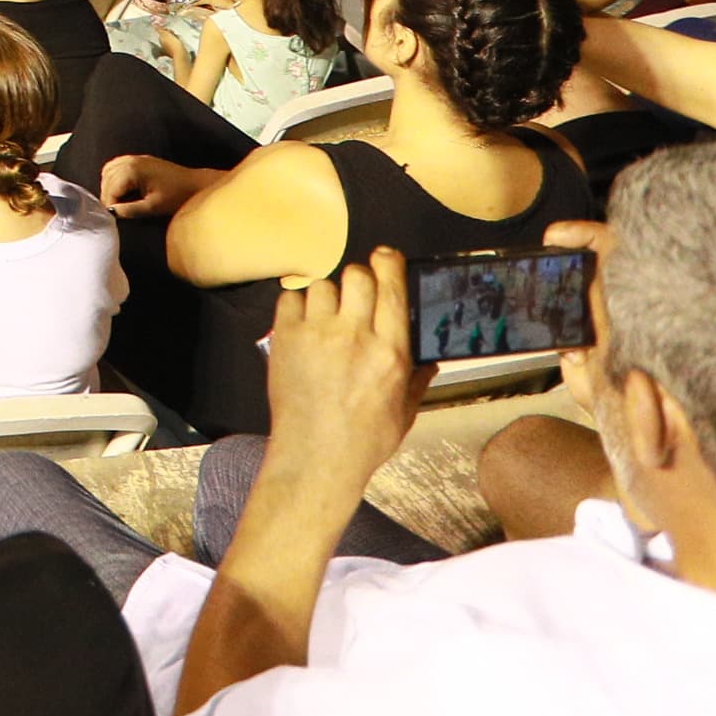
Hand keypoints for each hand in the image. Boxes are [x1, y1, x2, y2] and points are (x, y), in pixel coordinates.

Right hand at [97, 153, 211, 218]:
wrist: (195, 185)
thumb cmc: (177, 195)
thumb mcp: (153, 207)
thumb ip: (130, 210)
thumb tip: (112, 213)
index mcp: (132, 170)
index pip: (110, 189)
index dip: (110, 205)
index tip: (114, 217)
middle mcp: (130, 160)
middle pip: (107, 180)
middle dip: (108, 196)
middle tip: (115, 212)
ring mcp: (134, 158)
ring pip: (108, 172)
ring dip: (109, 187)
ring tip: (117, 202)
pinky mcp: (138, 160)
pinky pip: (116, 167)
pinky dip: (114, 178)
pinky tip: (121, 189)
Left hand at [263, 249, 423, 500]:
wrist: (315, 459)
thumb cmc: (362, 441)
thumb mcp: (404, 412)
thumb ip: (416, 380)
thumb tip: (429, 361)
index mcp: (389, 352)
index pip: (392, 288)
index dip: (389, 263)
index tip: (386, 257)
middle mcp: (354, 337)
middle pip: (357, 275)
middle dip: (359, 278)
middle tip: (356, 295)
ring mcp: (317, 335)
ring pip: (323, 285)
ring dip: (328, 296)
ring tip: (327, 318)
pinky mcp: (285, 339)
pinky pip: (290, 298)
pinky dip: (297, 304)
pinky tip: (304, 324)